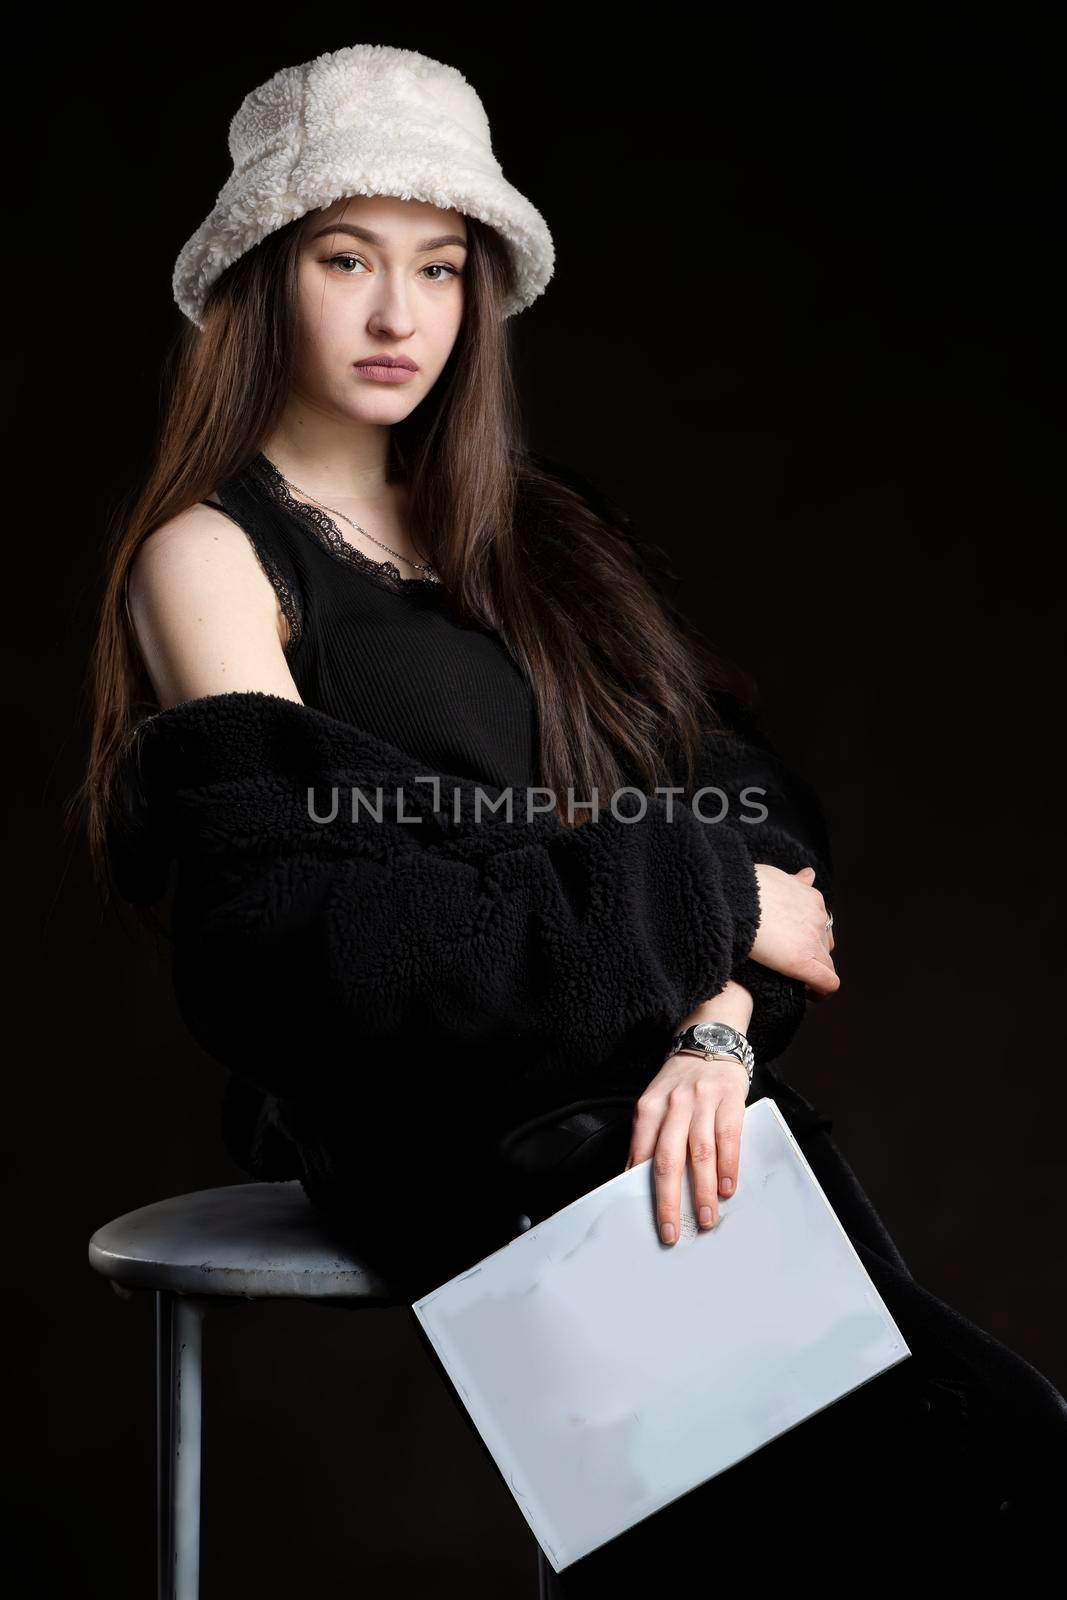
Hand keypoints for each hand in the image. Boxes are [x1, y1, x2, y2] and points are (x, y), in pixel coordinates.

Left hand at [623, 1051, 749, 1243]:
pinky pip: (728, 1137)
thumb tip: (640, 1181)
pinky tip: (728, 1188)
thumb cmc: (679, 1081)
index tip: (644, 1220)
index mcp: (648, 1108)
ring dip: (703, 1191)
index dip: (641, 1190)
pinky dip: (728, 1166)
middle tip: (673, 1232)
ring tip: (706, 1218)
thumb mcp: (655, 1102)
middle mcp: (673, 1104)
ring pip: (699, 1152)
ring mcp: (702, 1101)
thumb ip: (649, 1137)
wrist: (709, 1039)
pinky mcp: (729, 1098)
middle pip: (667, 1159)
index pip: (641, 1155)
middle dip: (669, 1201)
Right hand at [749, 863, 837, 997]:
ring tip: (799, 980)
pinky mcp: (803, 961)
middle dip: (812, 952)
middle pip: (825, 942)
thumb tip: (809, 875)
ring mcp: (812, 939)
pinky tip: (811, 994)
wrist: (731, 897)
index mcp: (810, 897)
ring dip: (815, 970)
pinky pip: (826, 982)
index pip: (819, 922)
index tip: (796, 945)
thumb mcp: (775, 875)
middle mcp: (817, 917)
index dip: (809, 937)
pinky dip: (821, 990)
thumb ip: (794, 880)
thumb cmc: (744, 887)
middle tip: (790, 960)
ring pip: (826, 962)